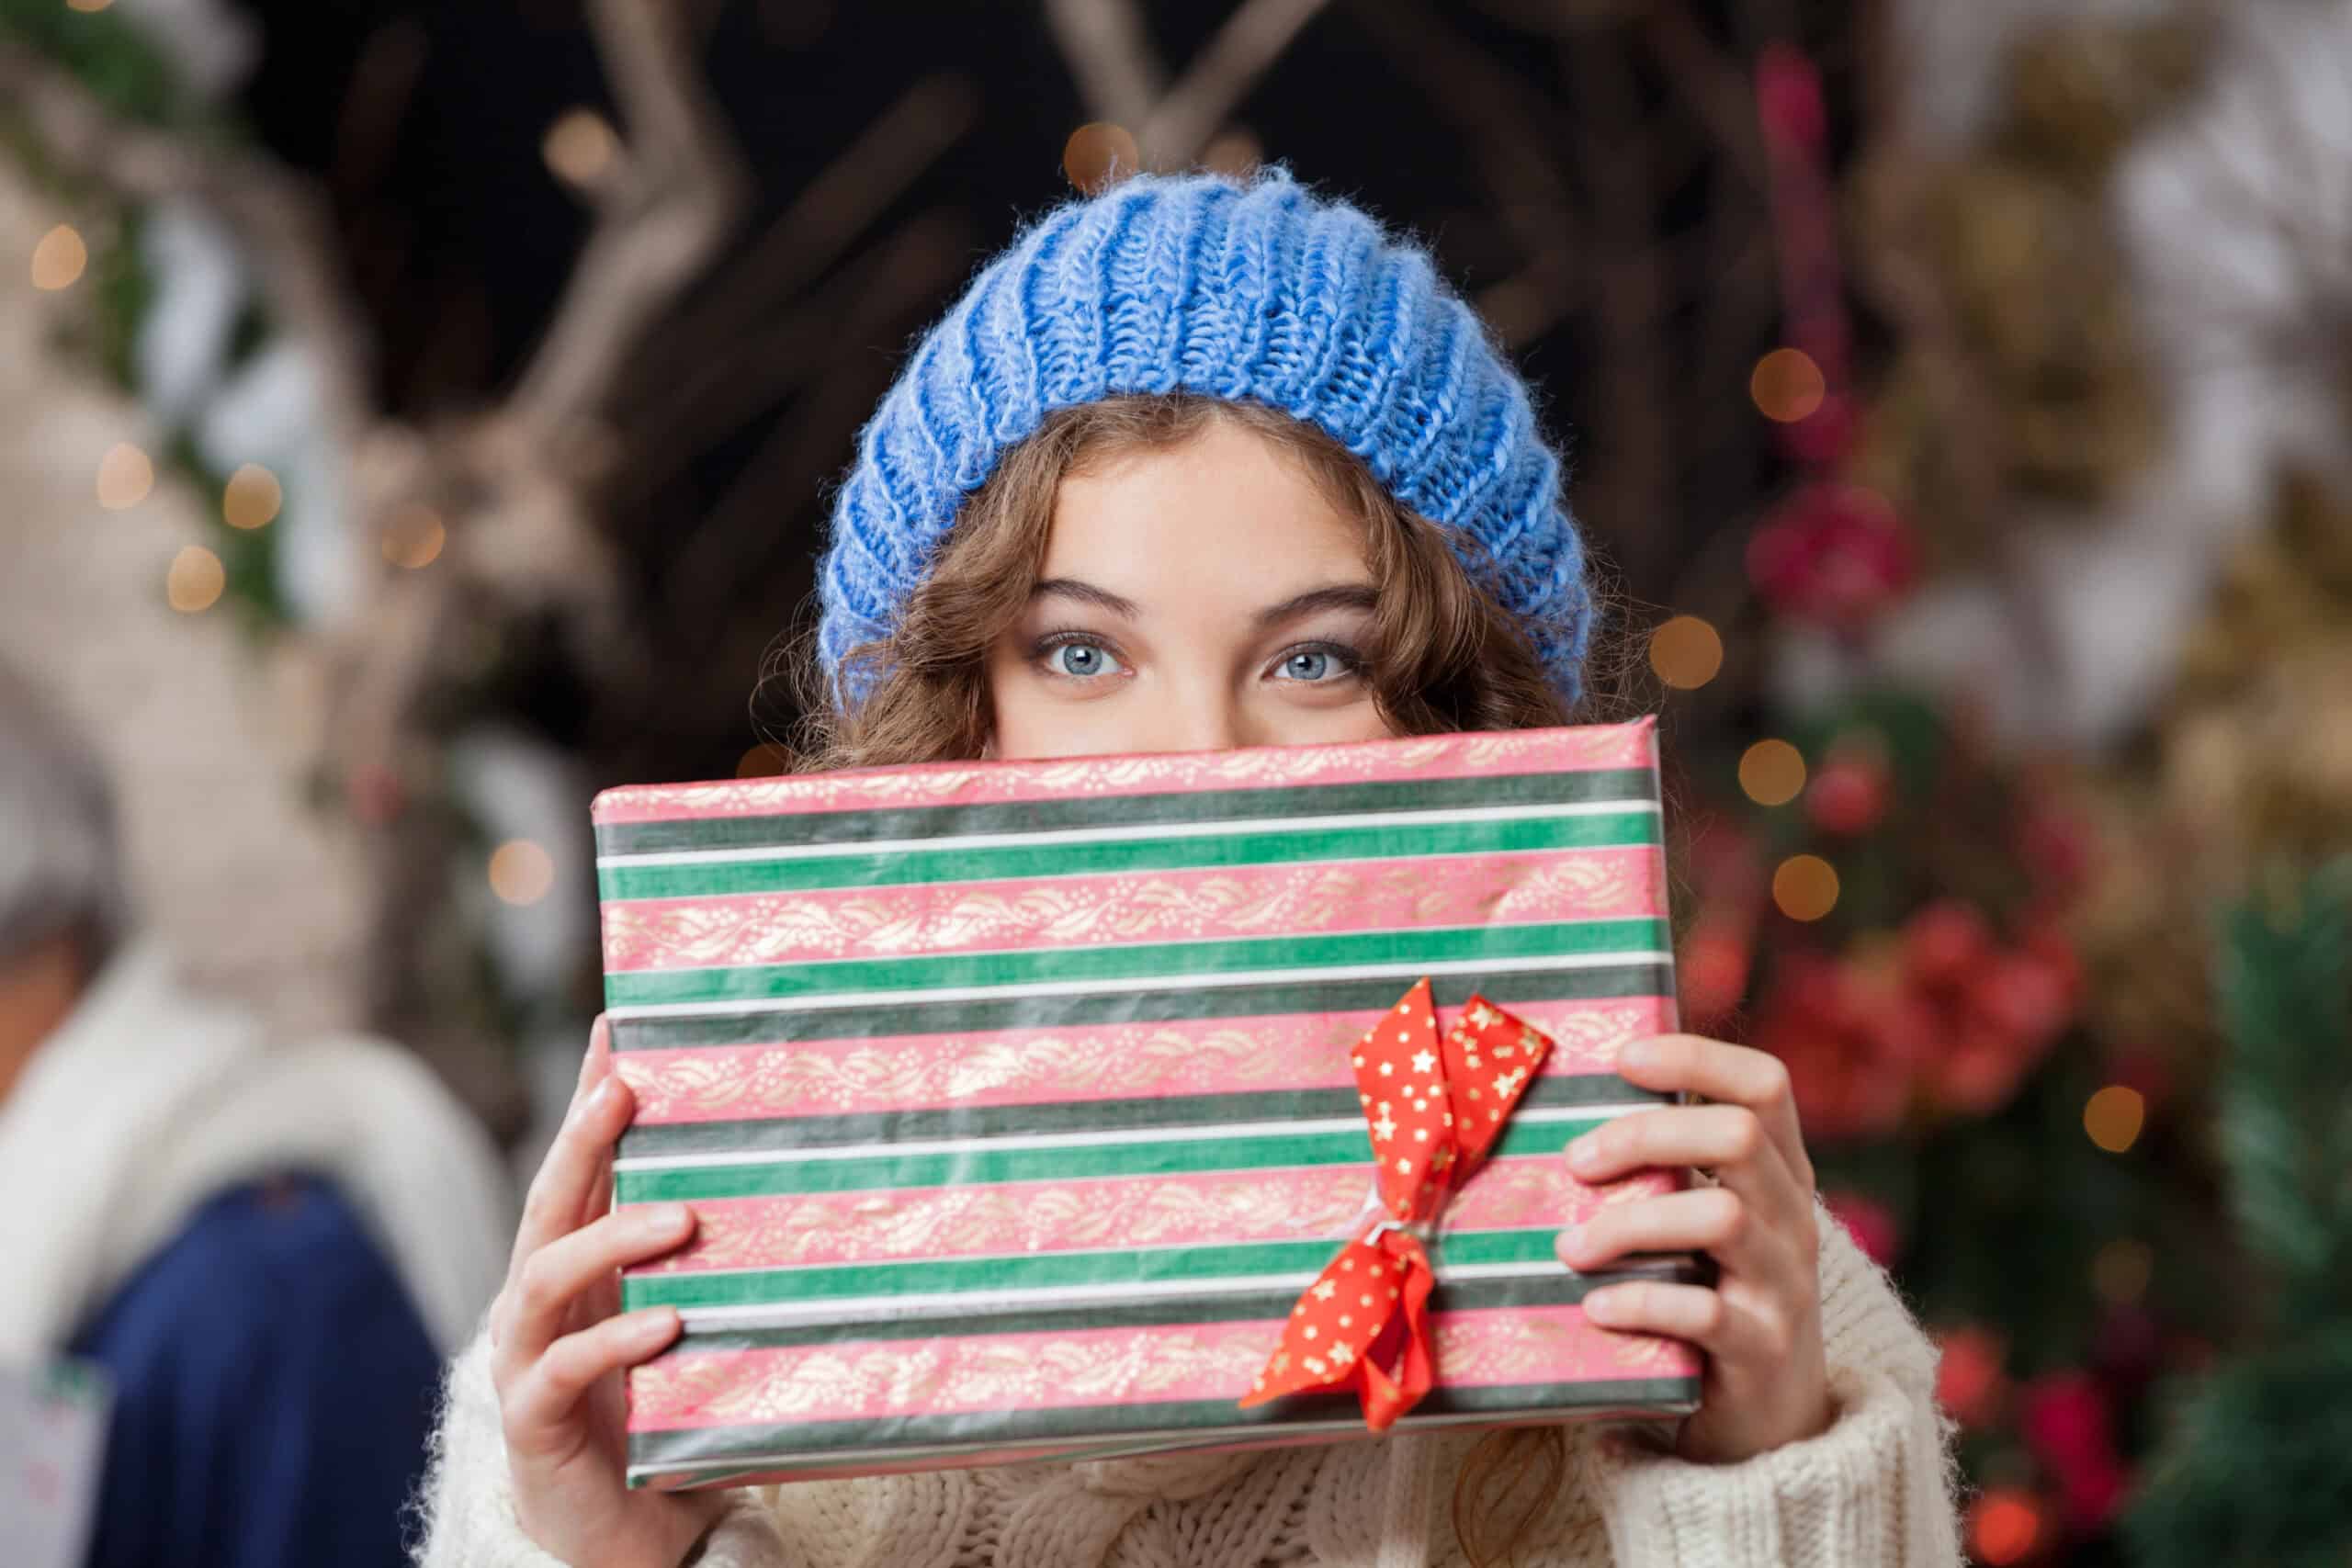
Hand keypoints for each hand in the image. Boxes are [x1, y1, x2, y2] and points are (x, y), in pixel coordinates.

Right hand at [488, 1015, 724, 1567]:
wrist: (626, 1528)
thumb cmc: (662, 1405)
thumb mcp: (689, 1314)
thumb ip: (711, 1255)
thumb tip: (786, 1174)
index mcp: (575, 1259)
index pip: (579, 1162)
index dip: (592, 1092)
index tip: (620, 1023)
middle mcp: (539, 1296)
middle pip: (549, 1199)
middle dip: (583, 1139)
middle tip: (627, 1087)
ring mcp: (527, 1355)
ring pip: (546, 1275)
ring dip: (611, 1237)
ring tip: (680, 1219)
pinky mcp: (534, 1419)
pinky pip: (563, 1369)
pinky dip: (613, 1341)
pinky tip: (666, 1322)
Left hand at [1554, 1034, 1831, 1464]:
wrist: (1766, 1419)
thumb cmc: (1711, 1293)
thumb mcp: (1704, 1222)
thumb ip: (1667, 1167)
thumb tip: (1567, 1103)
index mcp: (1781, 1173)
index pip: (1766, 1085)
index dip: (1699, 1057)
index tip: (1623, 1057)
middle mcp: (1793, 1219)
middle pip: (1737, 1137)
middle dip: (1642, 1136)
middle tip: (1574, 1163)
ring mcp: (1785, 1285)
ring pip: (1721, 1217)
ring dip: (1628, 1224)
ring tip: (1570, 1247)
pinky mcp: (1762, 1349)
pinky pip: (1706, 1312)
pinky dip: (1640, 1301)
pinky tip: (1596, 1306)